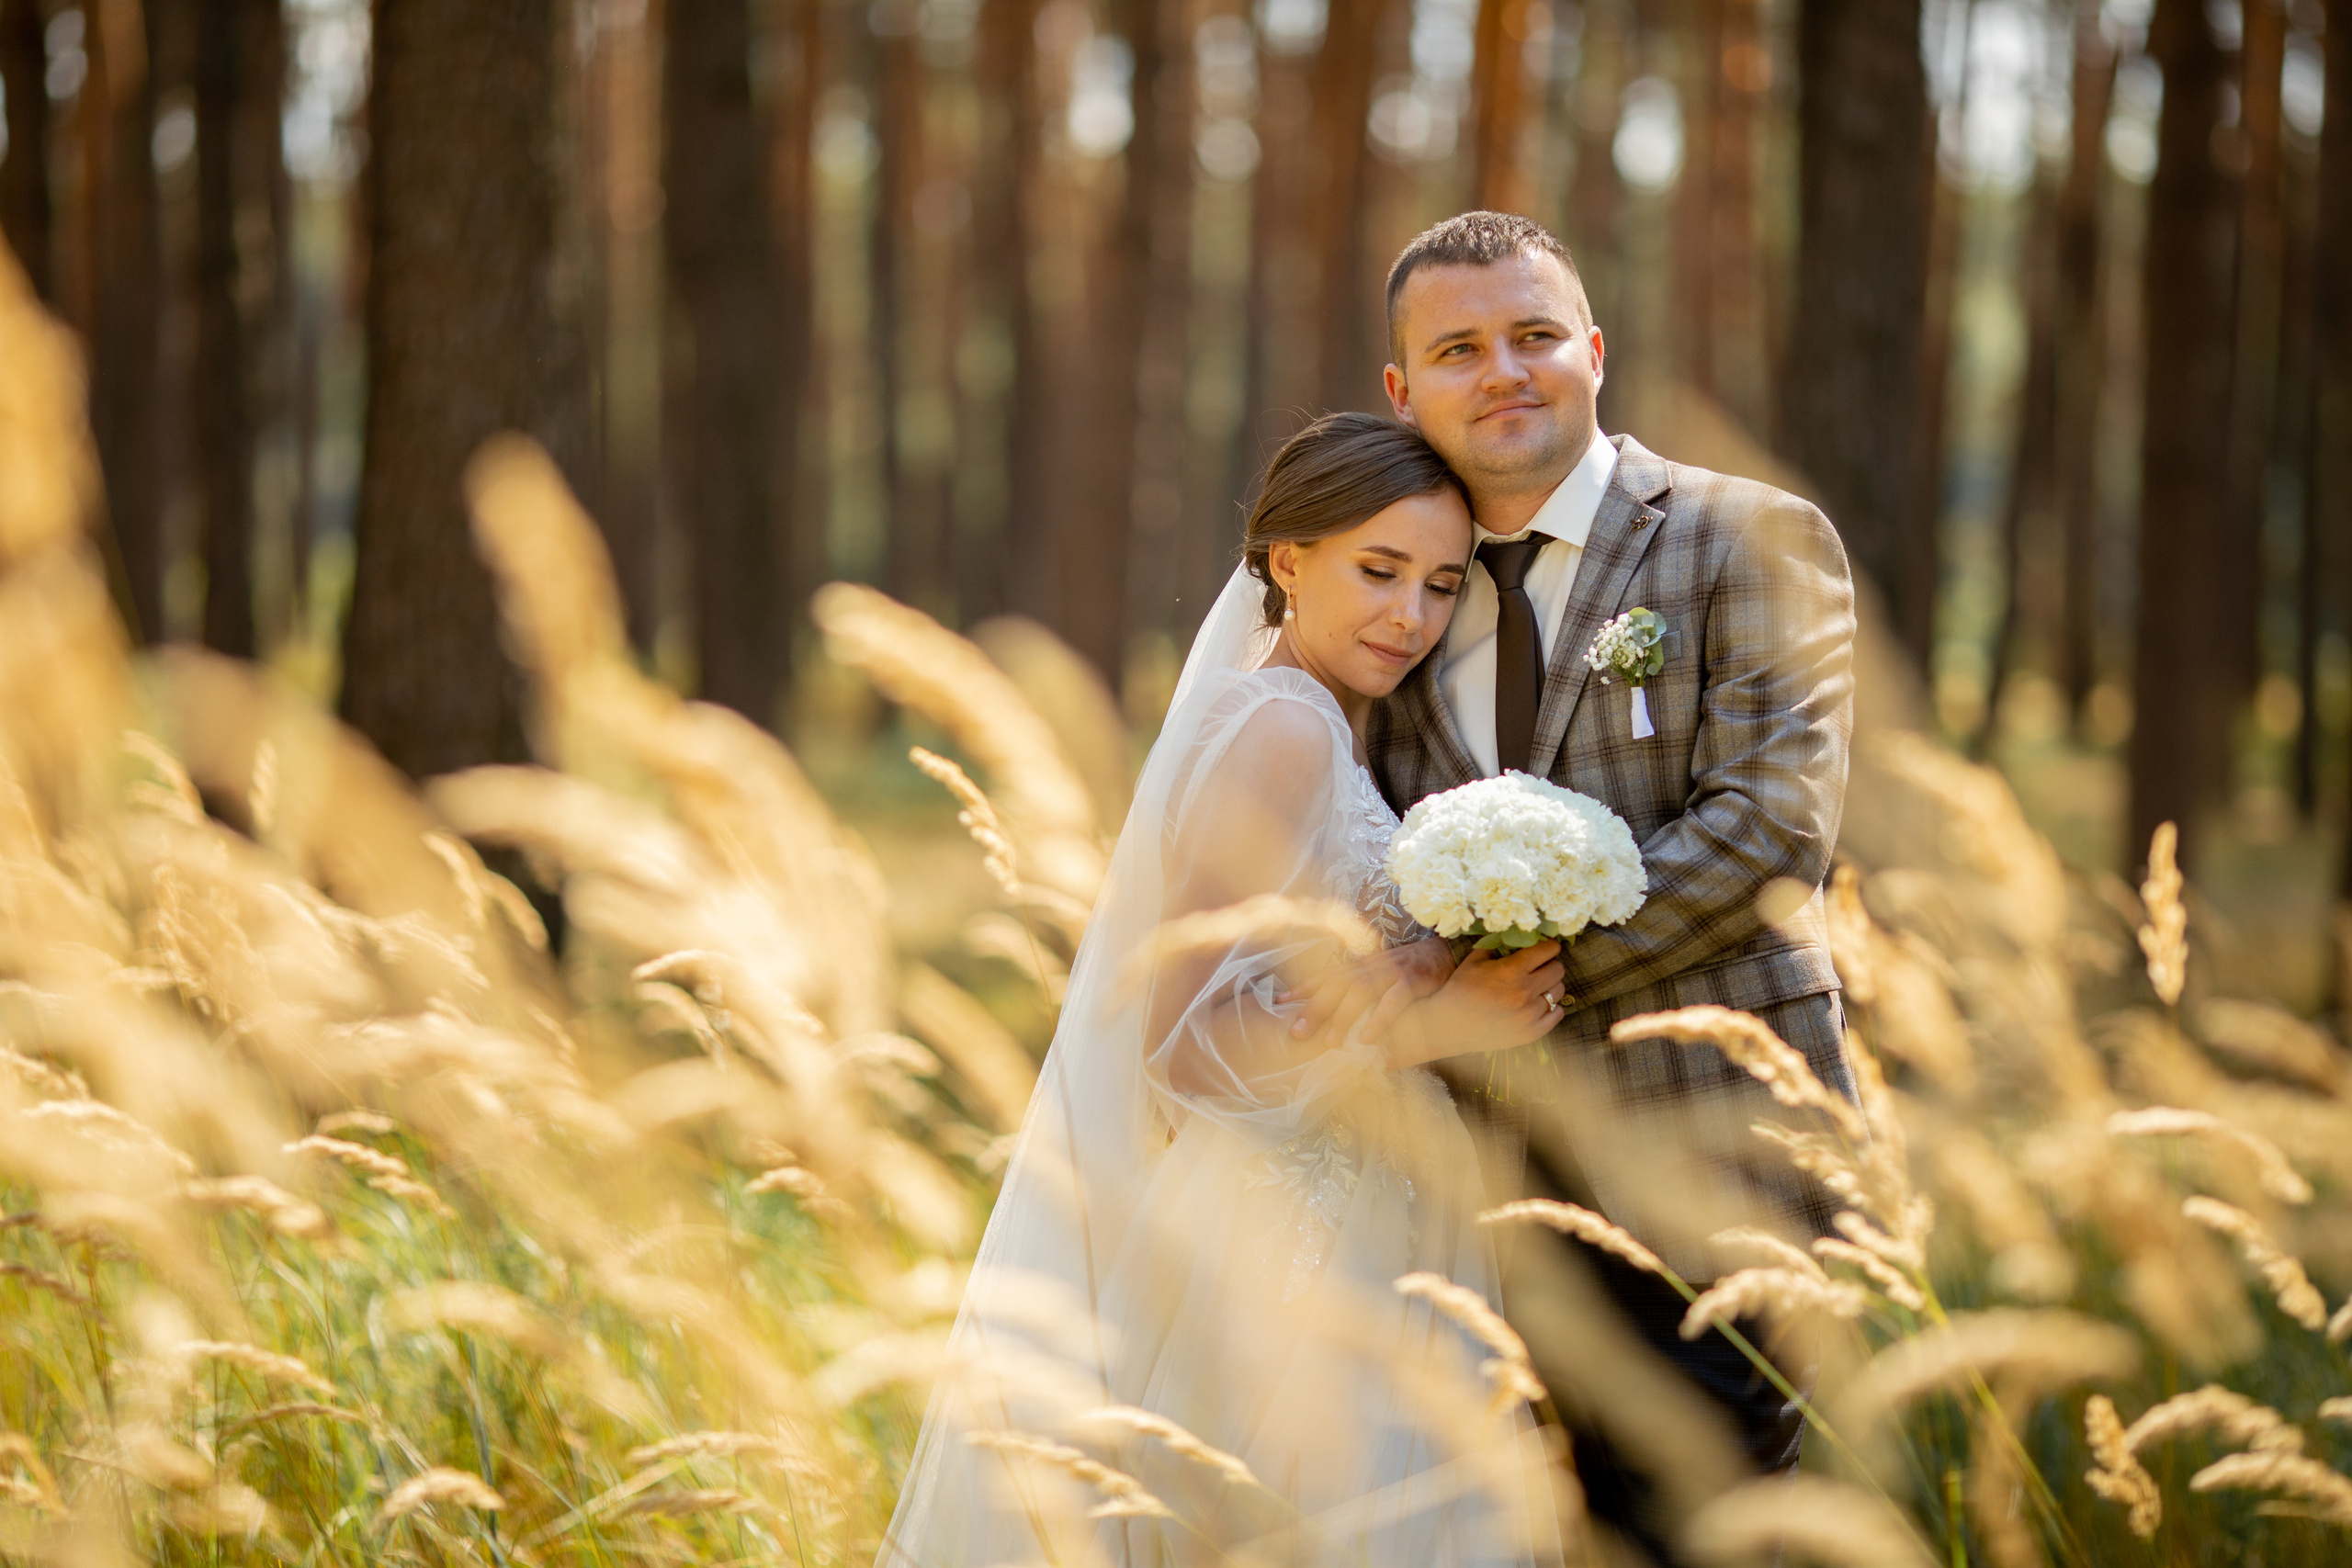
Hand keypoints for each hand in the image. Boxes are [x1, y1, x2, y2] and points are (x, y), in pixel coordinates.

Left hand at [1284, 936, 1455, 1045]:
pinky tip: (1369, 1038)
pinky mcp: (1413, 979)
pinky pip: (1394, 999)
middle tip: (1297, 1033)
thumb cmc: (1411, 970)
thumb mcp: (1382, 976)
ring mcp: (1392, 971)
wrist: (1448, 951)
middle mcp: (1372, 966)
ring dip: (1344, 1017)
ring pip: (1361, 992)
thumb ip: (1360, 991)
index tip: (1278, 1002)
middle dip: (1315, 1008)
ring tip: (1330, 1042)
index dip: (1302, 987)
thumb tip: (1337, 1020)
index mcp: (1361, 966)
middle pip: (1337, 985)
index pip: (1326, 975)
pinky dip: (1380, 1018)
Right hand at [1385, 940, 1566, 1069]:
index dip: (1549, 946)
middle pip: (1558, 970)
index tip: (1546, 947)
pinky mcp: (1531, 1033)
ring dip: (1551, 986)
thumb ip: (1497, 947)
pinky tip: (1540, 1005)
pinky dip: (1552, 1008)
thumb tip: (1515, 938)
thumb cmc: (1459, 990)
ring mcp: (1530, 1014)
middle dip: (1550, 964)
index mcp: (1511, 970)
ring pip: (1559, 992)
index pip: (1547, 950)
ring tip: (1538, 987)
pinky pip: (1557, 1015)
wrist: (1449, 1026)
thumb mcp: (1474, 961)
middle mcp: (1524, 991)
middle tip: (1540, 967)